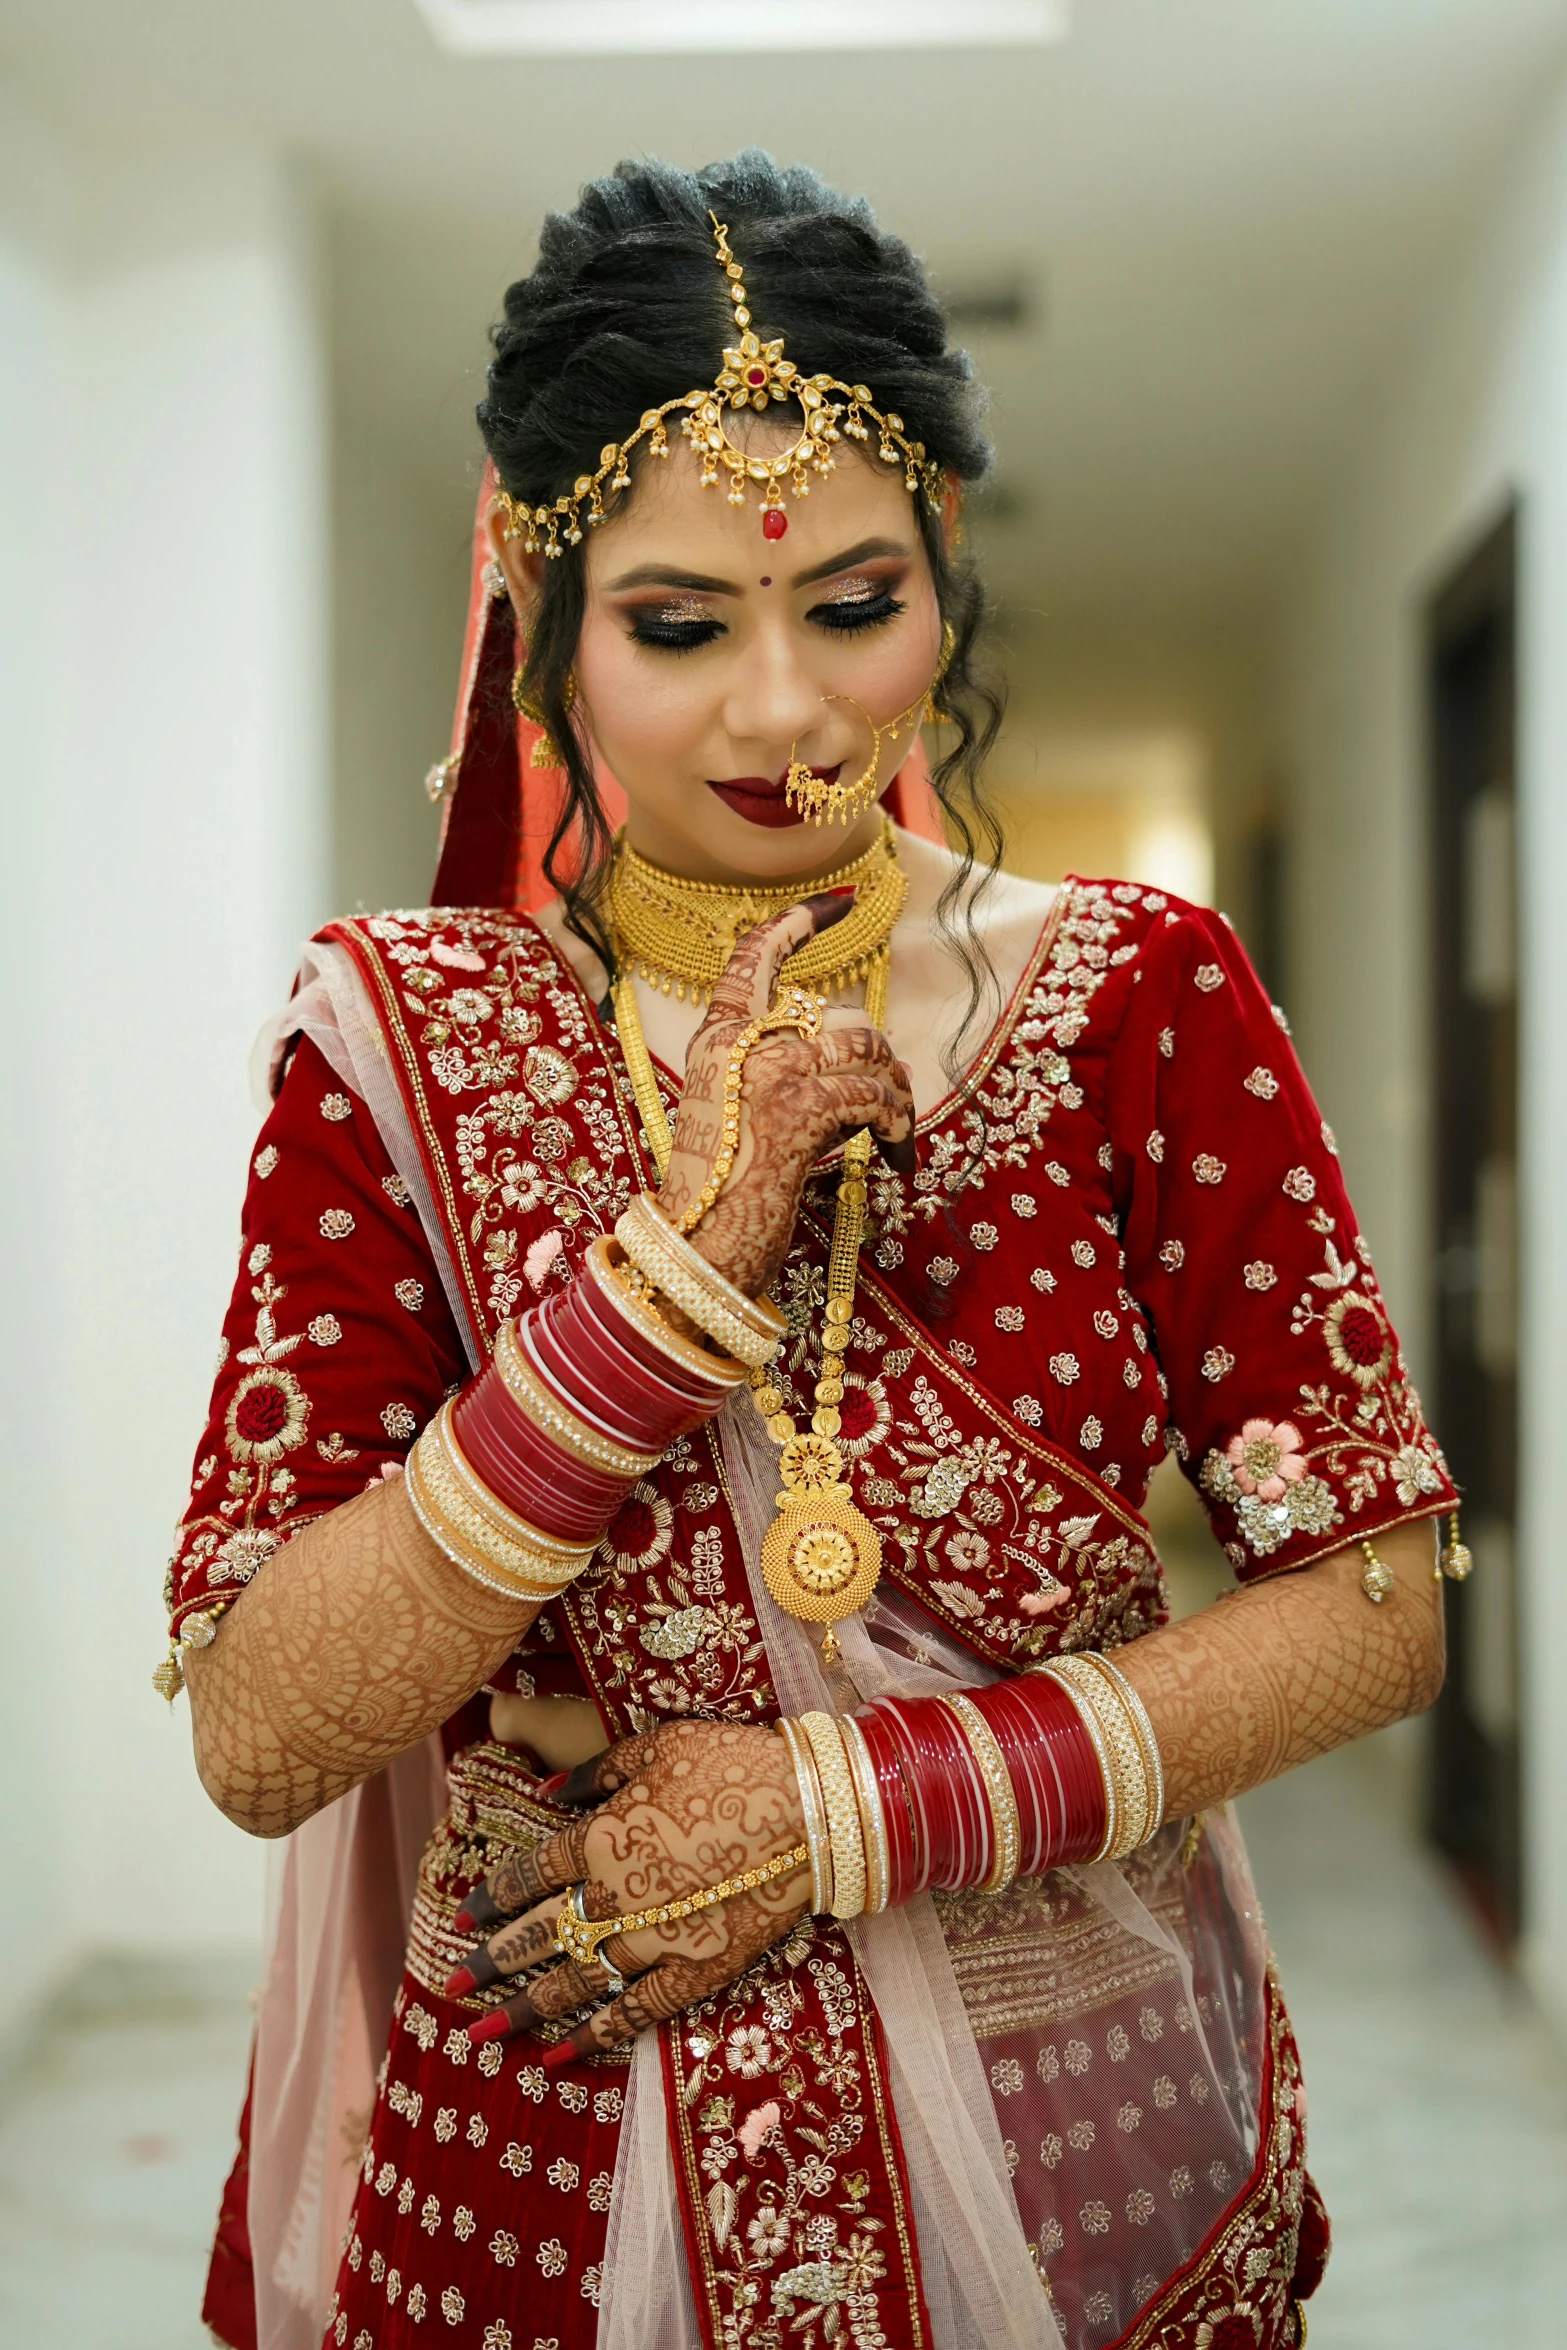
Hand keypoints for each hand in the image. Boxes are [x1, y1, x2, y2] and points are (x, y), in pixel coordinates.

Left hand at [444, 1718, 809, 2059]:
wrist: (812, 1809)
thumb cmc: (732, 1762)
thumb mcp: (658, 1744)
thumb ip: (597, 1773)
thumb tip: (548, 1797)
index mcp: (601, 1839)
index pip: (529, 1876)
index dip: (493, 1899)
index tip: (463, 1918)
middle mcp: (616, 1898)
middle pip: (537, 1938)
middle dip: (489, 1964)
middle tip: (449, 1988)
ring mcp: (654, 1942)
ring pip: (575, 1985)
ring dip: (525, 2012)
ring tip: (483, 2036)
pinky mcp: (695, 1972)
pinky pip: (635, 2012)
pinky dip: (597, 2037)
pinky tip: (560, 2058)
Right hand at [657, 896, 916, 1298]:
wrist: (695, 1253)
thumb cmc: (718, 1199)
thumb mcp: (738, 1121)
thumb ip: (784, 1082)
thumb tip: (876, 1069)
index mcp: (714, 1043)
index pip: (753, 959)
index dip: (797, 923)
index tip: (837, 902)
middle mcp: (738, 1046)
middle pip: (838, 1018)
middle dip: (877, 1062)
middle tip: (892, 1107)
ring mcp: (768, 1074)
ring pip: (866, 1051)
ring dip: (895, 1094)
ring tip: (894, 1135)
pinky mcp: (798, 1110)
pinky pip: (874, 1096)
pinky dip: (898, 1125)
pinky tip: (897, 1157)